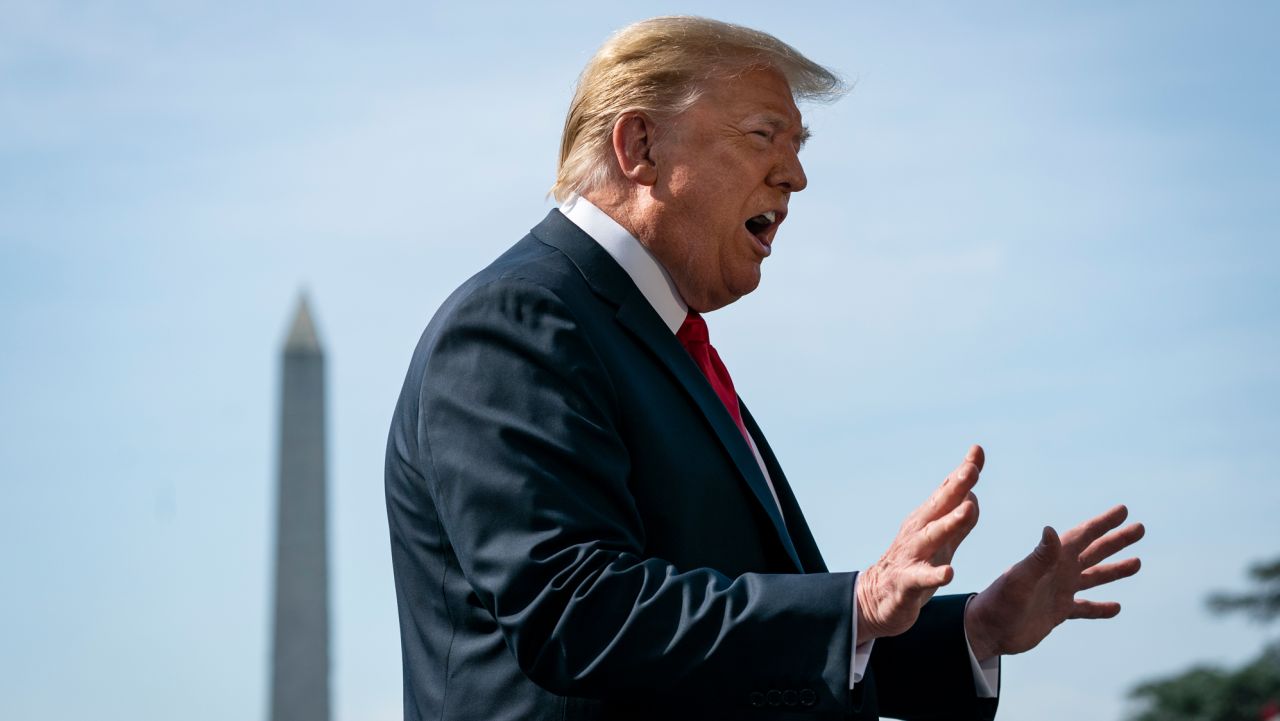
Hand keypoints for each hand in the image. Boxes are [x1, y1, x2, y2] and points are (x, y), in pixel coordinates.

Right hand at [856, 445, 983, 643]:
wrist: (876, 599)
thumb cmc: (913, 568)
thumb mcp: (941, 544)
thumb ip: (958, 523)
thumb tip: (973, 497)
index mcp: (927, 521)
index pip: (947, 492)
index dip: (962, 472)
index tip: (977, 450)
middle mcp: (918, 532)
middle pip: (939, 506)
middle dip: (955, 487)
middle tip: (971, 469)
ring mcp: (911, 556)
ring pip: (932, 536)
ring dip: (949, 522)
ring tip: (966, 509)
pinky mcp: (907, 582)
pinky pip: (921, 578)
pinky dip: (935, 575)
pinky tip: (950, 573)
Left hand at [964, 504, 1144, 659]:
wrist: (986, 630)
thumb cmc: (999, 602)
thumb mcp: (1020, 578)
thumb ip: (1039, 557)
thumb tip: (1051, 530)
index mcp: (1051, 559)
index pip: (1083, 536)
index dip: (1103, 523)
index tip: (1123, 510)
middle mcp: (1058, 572)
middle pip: (1094, 552)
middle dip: (1117, 540)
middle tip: (1140, 528)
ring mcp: (1059, 591)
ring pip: (1094, 577)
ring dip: (1115, 570)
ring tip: (1137, 562)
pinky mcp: (1057, 612)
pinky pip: (1085, 608)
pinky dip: (1100, 607)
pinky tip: (1116, 607)